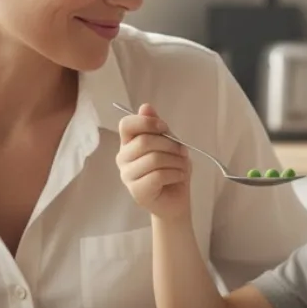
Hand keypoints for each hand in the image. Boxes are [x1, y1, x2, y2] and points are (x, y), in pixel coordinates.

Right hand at [116, 102, 191, 220]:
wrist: (176, 200)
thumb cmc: (172, 170)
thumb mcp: (170, 144)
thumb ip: (158, 127)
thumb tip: (145, 106)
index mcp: (129, 143)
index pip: (126, 124)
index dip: (147, 123)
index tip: (164, 128)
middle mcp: (123, 158)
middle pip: (144, 141)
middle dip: (170, 145)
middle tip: (183, 152)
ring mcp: (127, 176)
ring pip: (154, 159)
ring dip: (176, 161)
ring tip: (182, 167)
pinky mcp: (136, 191)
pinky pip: (158, 175)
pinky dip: (175, 174)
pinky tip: (179, 177)